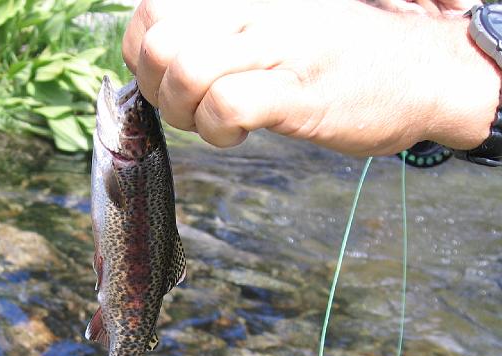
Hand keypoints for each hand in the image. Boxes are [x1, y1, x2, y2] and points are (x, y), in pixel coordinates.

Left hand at [122, 0, 500, 155]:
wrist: (421, 70)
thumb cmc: (337, 54)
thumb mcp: (273, 23)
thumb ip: (218, 30)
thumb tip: (159, 55)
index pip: (150, 11)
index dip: (144, 57)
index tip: (170, 80)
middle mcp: (252, 13)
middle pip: (157, 43)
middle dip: (158, 90)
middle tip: (190, 106)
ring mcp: (275, 49)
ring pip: (184, 72)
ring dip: (186, 113)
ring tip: (214, 121)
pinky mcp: (296, 92)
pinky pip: (226, 106)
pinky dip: (218, 131)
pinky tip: (238, 133)